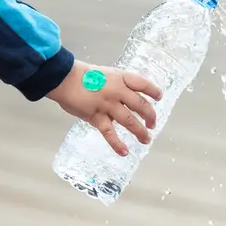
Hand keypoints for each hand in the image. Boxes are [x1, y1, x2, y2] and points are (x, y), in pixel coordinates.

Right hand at [48, 62, 163, 157]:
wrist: (65, 78)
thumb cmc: (83, 75)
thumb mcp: (105, 74)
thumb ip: (116, 85)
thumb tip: (124, 99)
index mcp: (120, 77)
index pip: (143, 84)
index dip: (153, 90)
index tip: (159, 97)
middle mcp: (118, 91)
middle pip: (140, 105)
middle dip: (150, 116)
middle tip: (153, 124)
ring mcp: (108, 105)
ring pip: (129, 121)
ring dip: (140, 132)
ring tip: (146, 140)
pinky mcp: (97, 117)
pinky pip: (110, 133)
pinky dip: (117, 144)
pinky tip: (124, 152)